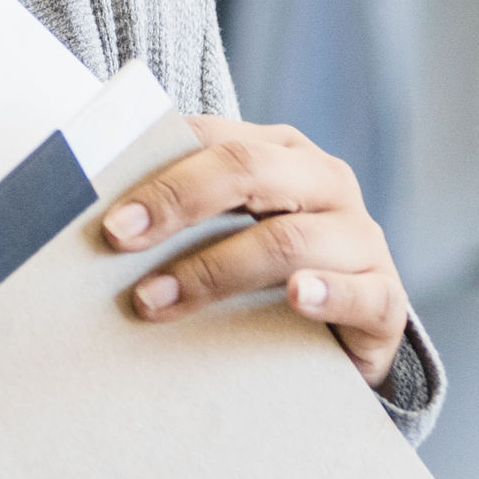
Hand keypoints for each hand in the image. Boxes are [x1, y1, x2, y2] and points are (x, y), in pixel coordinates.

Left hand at [96, 117, 418, 388]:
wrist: (344, 338)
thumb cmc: (263, 277)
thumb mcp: (224, 236)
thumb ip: (179, 218)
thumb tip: (92, 219)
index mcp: (281, 153)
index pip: (217, 140)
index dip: (159, 172)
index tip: (107, 215)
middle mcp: (324, 183)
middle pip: (249, 172)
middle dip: (178, 202)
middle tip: (120, 239)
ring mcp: (360, 238)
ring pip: (288, 240)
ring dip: (215, 271)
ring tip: (157, 301)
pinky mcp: (385, 297)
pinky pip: (361, 291)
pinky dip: (326, 292)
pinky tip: (296, 296)